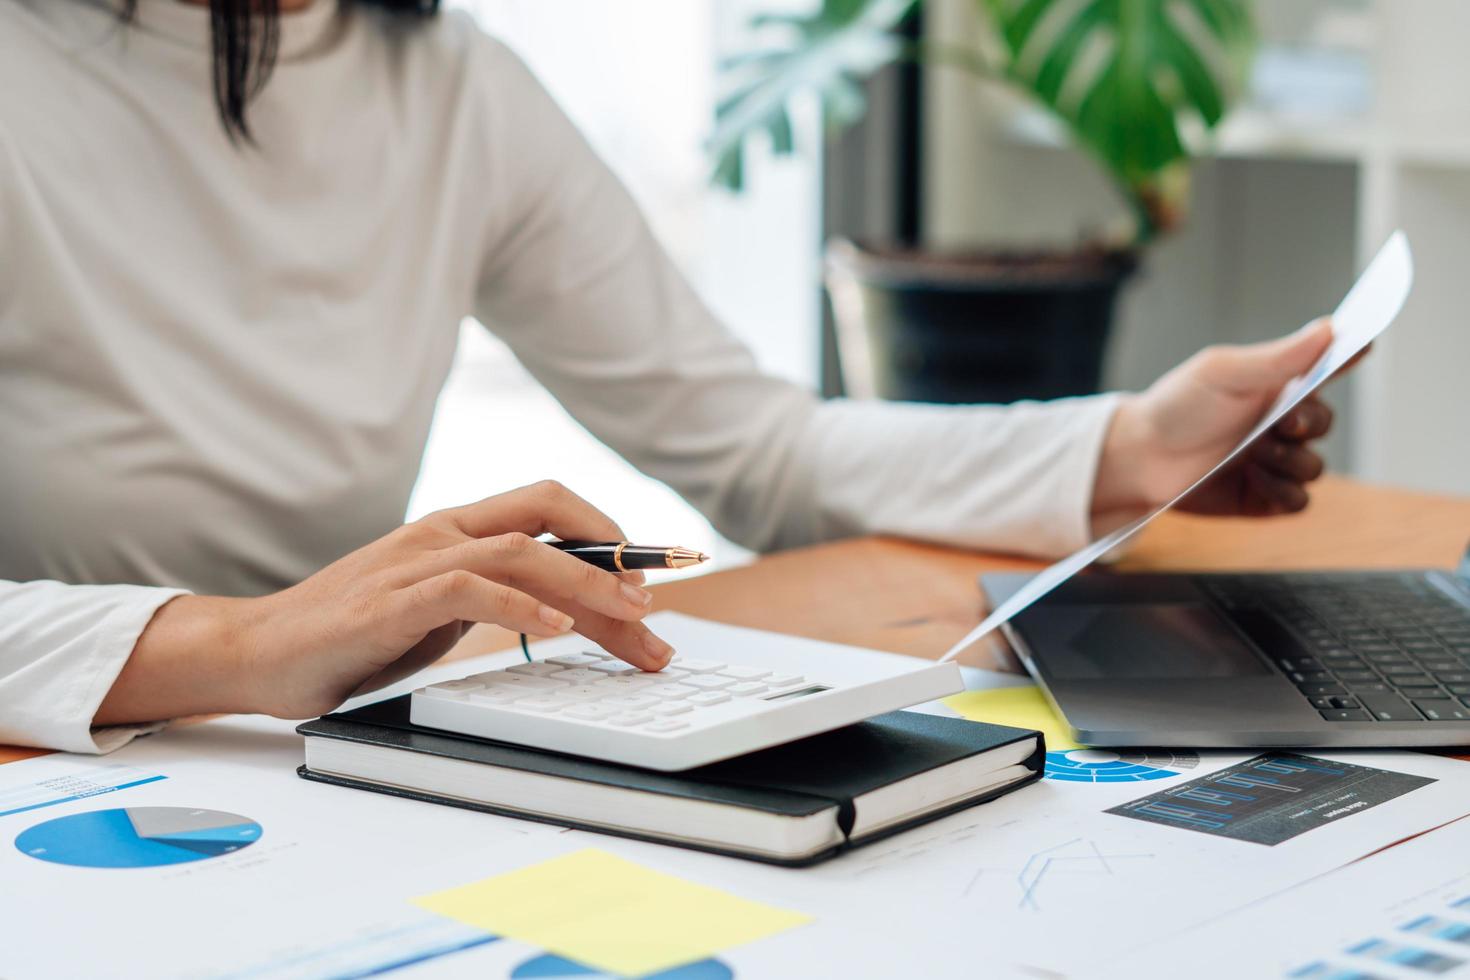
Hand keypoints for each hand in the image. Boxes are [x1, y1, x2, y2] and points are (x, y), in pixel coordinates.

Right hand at [95, 481, 673, 725]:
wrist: (259, 652)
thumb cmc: (354, 634)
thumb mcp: (440, 610)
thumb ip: (494, 597)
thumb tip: (570, 615)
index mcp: (458, 530)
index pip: (551, 511)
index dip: (612, 537)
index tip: (659, 576)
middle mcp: (444, 532)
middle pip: (551, 521)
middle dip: (616, 562)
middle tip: (658, 614)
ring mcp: (416, 561)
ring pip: (522, 550)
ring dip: (586, 585)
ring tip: (630, 618)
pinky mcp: (390, 601)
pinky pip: (468, 588)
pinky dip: (519, 606)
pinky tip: (555, 631)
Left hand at [1092, 319, 1343, 526]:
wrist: (1137, 458)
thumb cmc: (1175, 408)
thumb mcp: (1222, 374)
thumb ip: (1277, 358)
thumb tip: (1328, 329)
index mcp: (1273, 385)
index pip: (1325, 368)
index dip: (1349, 355)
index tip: (1362, 346)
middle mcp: (1277, 422)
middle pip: (1324, 423)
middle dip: (1310, 423)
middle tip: (1283, 423)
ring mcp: (1271, 461)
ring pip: (1314, 467)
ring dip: (1289, 461)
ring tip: (1252, 455)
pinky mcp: (1262, 498)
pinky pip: (1298, 501)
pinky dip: (1283, 492)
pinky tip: (1254, 480)